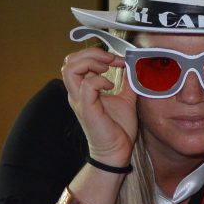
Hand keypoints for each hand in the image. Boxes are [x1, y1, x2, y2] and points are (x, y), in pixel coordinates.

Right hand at [61, 48, 138, 167]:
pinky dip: (99, 80)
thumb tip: (133, 67)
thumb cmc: (118, 127)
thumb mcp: (125, 98)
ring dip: (91, 62)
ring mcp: (79, 100)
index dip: (96, 54)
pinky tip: (110, 87)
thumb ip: (126, 82)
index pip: (76, 61)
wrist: (117, 150)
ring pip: (69, 68)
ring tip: (107, 69)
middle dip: (92, 53)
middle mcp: (77, 93)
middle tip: (111, 61)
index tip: (118, 59)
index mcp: (83, 89)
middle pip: (69, 61)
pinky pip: (86, 85)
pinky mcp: (87, 109)